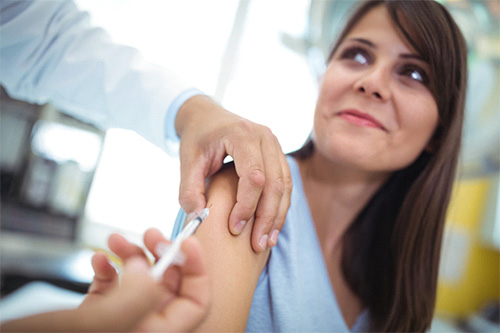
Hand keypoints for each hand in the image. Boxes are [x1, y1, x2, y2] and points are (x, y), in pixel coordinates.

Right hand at [86, 230, 209, 331]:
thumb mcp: (101, 323)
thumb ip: (136, 295)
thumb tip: (148, 269)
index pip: (196, 304)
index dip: (197, 271)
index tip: (188, 243)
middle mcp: (141, 329)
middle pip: (169, 287)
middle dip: (161, 255)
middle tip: (151, 234)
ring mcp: (119, 323)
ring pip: (140, 282)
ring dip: (130, 256)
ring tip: (115, 239)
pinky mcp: (96, 317)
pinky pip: (112, 288)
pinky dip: (107, 270)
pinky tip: (98, 261)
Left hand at [176, 95, 291, 251]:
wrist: (207, 117)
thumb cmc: (197, 139)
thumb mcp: (187, 161)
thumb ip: (189, 190)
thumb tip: (199, 218)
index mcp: (242, 135)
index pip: (253, 176)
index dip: (246, 206)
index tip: (234, 229)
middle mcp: (265, 137)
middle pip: (275, 183)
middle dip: (266, 217)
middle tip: (257, 244)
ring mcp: (275, 145)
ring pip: (285, 186)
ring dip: (277, 216)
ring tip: (266, 241)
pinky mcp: (278, 155)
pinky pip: (285, 184)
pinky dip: (280, 207)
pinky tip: (271, 227)